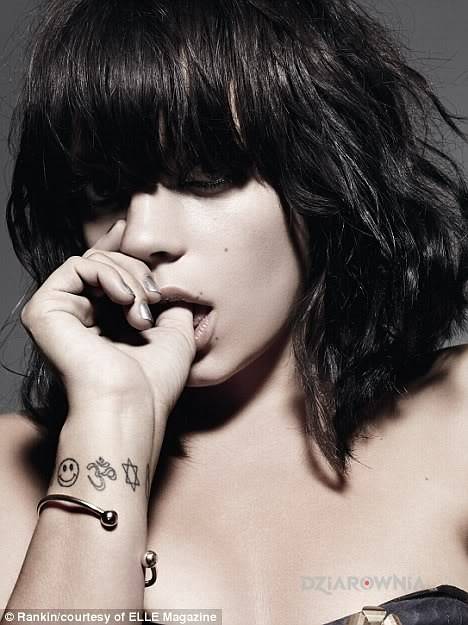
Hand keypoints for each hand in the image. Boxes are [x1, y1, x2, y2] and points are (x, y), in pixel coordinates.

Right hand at [20, 220, 196, 429]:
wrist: (130, 404)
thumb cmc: (153, 381)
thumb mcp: (174, 332)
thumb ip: (169, 301)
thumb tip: (174, 279)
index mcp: (100, 321)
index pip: (103, 273)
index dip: (116, 248)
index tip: (128, 226)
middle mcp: (76, 316)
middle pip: (103, 262)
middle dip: (138, 271)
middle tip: (156, 299)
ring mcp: (58, 312)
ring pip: (93, 261)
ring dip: (129, 277)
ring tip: (142, 310)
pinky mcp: (44, 310)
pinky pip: (78, 267)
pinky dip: (109, 275)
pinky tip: (126, 300)